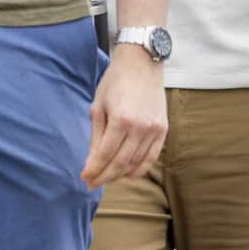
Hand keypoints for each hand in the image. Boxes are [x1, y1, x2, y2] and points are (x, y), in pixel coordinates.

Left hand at [81, 46, 167, 186]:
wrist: (141, 65)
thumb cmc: (114, 83)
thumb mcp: (98, 107)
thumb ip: (96, 136)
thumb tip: (91, 161)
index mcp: (121, 120)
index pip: (105, 154)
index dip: (94, 169)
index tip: (84, 178)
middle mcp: (141, 128)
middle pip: (121, 163)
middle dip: (104, 176)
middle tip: (92, 184)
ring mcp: (154, 130)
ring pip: (137, 163)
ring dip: (120, 174)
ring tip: (106, 178)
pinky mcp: (163, 130)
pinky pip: (151, 157)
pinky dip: (139, 168)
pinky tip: (127, 173)